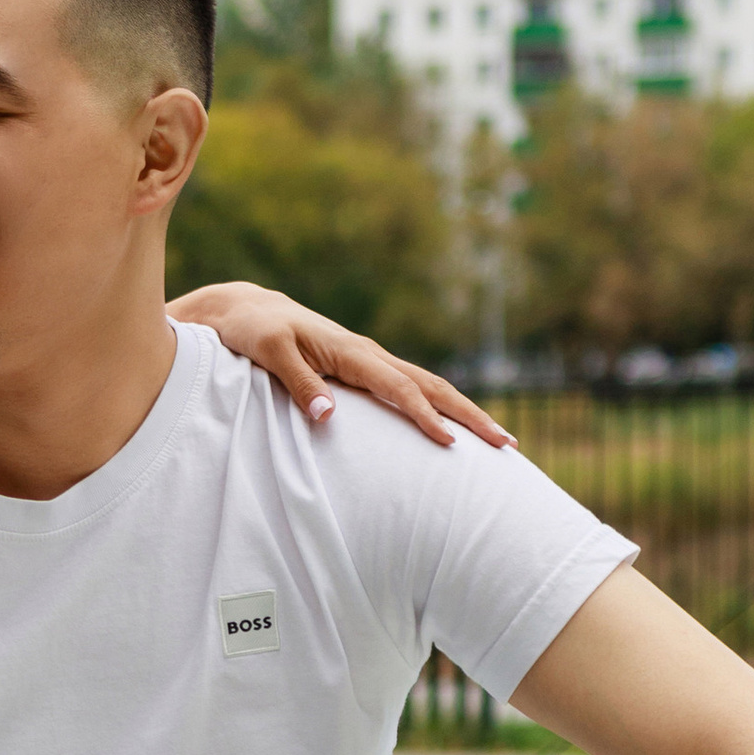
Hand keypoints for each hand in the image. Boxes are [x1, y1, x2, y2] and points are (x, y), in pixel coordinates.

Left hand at [167, 282, 512, 449]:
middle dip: (470, 416)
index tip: (450, 444)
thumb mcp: (269, 352)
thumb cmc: (254, 331)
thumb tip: (327, 414)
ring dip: (464, 413)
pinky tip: (455, 428)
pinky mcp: (365, 370)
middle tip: (506, 444)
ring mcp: (371, 362)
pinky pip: (412, 390)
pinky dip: (440, 408)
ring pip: (429, 387)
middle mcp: (369, 355)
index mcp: (352, 352)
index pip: (400, 389)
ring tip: (498, 439)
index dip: (425, 417)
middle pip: (432, 386)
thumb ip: (298, 381)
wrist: (247, 310)